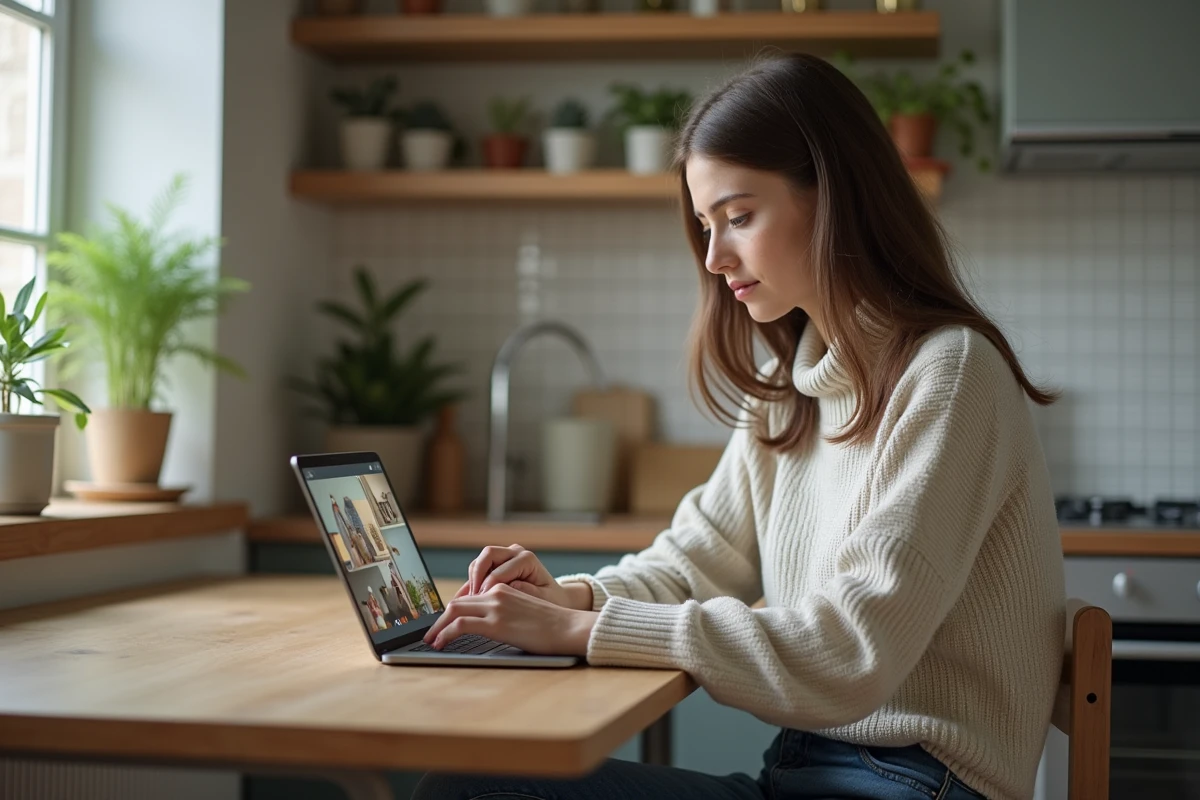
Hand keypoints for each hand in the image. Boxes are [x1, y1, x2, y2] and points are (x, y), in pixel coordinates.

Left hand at [423, 583, 597, 655]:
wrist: (569, 628)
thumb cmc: (553, 627)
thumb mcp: (525, 613)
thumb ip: (506, 614)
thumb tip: (490, 628)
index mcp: (504, 589)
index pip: (469, 598)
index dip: (452, 612)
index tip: (443, 625)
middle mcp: (497, 593)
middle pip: (457, 602)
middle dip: (440, 619)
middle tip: (430, 634)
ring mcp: (495, 606)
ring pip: (454, 611)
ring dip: (438, 627)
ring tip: (431, 641)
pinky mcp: (496, 623)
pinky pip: (461, 625)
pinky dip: (445, 633)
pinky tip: (440, 644)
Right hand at [455, 544, 591, 609]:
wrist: (555, 598)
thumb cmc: (550, 600)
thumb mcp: (544, 599)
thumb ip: (526, 593)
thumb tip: (507, 588)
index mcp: (527, 559)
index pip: (499, 570)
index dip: (488, 588)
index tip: (482, 603)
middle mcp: (515, 552)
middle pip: (486, 555)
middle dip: (476, 577)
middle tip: (472, 599)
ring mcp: (505, 556)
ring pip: (480, 561)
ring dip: (472, 580)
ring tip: (470, 601)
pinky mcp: (497, 565)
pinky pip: (479, 571)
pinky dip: (471, 584)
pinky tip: (465, 599)